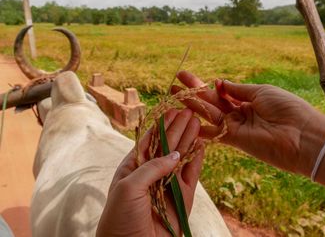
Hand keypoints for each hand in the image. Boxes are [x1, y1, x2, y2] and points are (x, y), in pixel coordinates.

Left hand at [96, 109, 204, 236]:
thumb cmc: (120, 217)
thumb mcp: (129, 187)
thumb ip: (152, 167)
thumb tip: (175, 155)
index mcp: (133, 168)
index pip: (150, 141)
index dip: (161, 125)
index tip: (171, 110)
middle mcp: (151, 174)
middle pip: (167, 145)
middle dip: (177, 127)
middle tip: (188, 110)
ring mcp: (168, 184)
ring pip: (181, 157)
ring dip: (189, 138)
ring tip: (196, 121)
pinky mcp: (183, 197)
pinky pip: (191, 175)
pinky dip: (197, 159)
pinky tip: (201, 144)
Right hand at [171, 71, 324, 174]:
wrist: (300, 135)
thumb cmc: (285, 108)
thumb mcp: (260, 91)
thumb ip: (237, 89)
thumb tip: (220, 82)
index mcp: (247, 100)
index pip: (221, 91)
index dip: (206, 84)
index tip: (189, 76)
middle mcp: (238, 113)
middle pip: (211, 101)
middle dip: (193, 92)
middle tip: (174, 82)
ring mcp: (234, 126)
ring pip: (208, 113)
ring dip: (190, 105)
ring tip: (173, 94)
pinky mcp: (232, 139)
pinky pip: (211, 132)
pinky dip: (197, 127)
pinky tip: (182, 119)